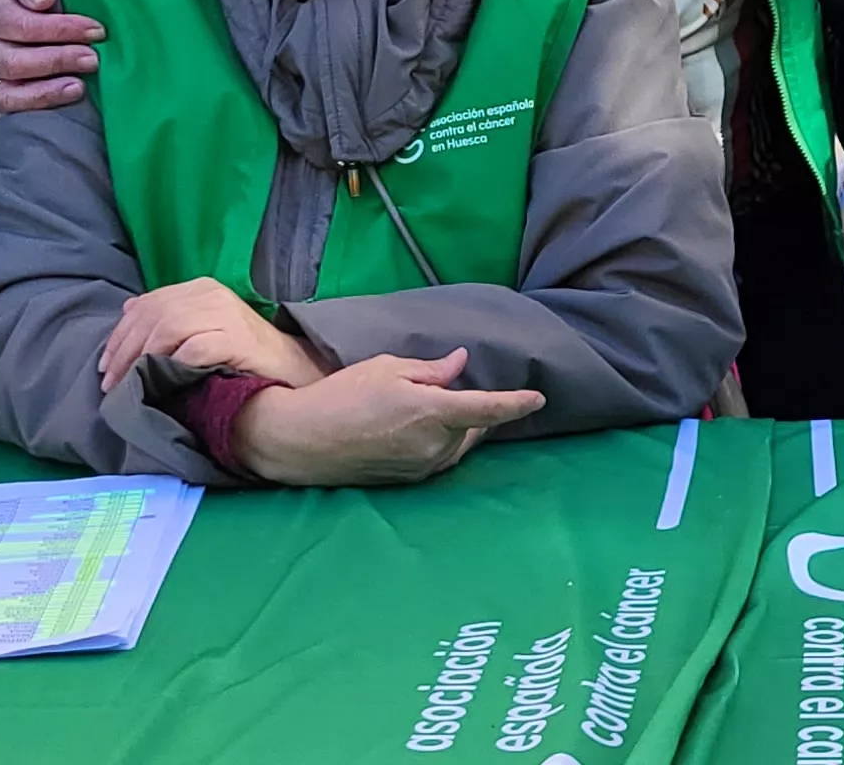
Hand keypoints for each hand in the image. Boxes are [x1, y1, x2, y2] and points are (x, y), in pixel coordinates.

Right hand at [0, 0, 105, 114]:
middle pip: (16, 61)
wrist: (17, 7)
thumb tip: (43, 0)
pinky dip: (40, 103)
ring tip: (82, 84)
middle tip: (93, 58)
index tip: (96, 30)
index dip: (60, 29)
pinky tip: (68, 95)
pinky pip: (12, 106)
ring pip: (11, 90)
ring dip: (50, 89)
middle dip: (58, 60)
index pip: (22, 25)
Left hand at [98, 277, 326, 391]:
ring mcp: (226, 315)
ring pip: (169, 328)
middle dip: (125, 350)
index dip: (121, 334)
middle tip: (110, 381)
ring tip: (130, 384)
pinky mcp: (237, 339)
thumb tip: (128, 307)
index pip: (148, 304)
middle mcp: (212, 295)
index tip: (105, 364)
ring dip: (142, 359)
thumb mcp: (203, 327)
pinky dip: (173, 364)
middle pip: (154, 315)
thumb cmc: (244, 354)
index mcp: (201, 289)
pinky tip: (162, 382)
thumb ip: (170, 316)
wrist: (292, 368)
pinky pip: (194, 348)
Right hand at [228, 350, 545, 486]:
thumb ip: (431, 370)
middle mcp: (434, 446)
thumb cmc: (343, 396)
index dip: (517, 403)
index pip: (488, 409)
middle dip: (471, 409)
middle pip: (474, 426)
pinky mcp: (410, 480)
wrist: (304, 442)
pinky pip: (440, 457)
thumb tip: (460, 364)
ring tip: (420, 408)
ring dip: (455, 427)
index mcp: (432, 413)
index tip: (539, 398)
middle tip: (442, 389)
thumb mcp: (387, 369)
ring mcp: (423, 467)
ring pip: (458, 444)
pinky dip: (439, 442)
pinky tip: (413, 428)